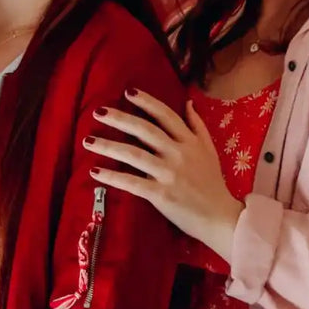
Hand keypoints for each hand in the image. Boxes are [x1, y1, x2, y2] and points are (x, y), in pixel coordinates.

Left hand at [85, 90, 243, 256]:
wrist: (220, 216)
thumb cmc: (213, 182)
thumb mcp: (210, 149)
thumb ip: (197, 126)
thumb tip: (188, 102)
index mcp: (190, 142)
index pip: (166, 116)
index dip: (147, 102)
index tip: (128, 92)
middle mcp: (178, 153)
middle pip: (144, 130)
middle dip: (120, 118)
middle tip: (98, 111)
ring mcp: (168, 173)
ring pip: (133, 154)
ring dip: (108, 146)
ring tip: (88, 141)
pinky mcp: (160, 194)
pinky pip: (131, 182)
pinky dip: (112, 176)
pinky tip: (95, 171)